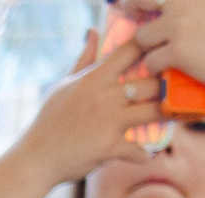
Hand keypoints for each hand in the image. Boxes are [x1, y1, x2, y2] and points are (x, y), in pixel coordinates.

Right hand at [7, 30, 157, 186]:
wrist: (36, 159)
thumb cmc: (49, 121)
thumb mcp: (64, 85)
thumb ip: (84, 59)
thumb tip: (94, 31)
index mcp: (95, 78)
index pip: (131, 50)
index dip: (150, 48)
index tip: (157, 56)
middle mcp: (105, 96)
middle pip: (152, 82)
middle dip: (164, 88)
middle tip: (168, 94)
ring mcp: (109, 121)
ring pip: (155, 112)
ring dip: (165, 116)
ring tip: (166, 118)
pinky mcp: (110, 146)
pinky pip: (141, 150)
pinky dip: (145, 154)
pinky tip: (145, 153)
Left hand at [130, 0, 204, 99]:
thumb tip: (181, 1)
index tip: (138, 2)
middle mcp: (185, 0)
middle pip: (140, 1)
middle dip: (132, 9)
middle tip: (131, 16)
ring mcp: (179, 24)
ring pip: (143, 37)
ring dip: (150, 48)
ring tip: (166, 54)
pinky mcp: (176, 50)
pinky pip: (151, 61)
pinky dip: (158, 68)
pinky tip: (171, 70)